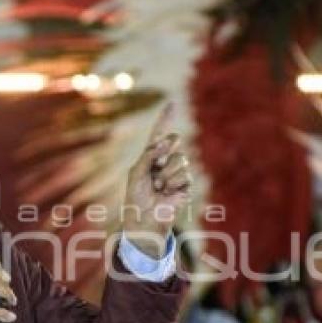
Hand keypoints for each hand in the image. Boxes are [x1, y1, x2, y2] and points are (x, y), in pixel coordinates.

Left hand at [123, 103, 191, 257]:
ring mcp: (177, 172)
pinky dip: (172, 184)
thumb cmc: (136, 197)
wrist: (144, 219)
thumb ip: (148, 155)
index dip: (166, 118)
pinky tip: (166, 193)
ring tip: (159, 187)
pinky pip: (184, 175)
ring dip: (166, 174)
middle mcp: (166, 160)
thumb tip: (166, 143)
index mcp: (152, 155)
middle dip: (164, 151)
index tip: (172, 103)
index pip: (159, 133)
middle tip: (156, 168)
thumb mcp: (136, 172)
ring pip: (181, 159)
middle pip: (174, 140)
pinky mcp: (186, 184)